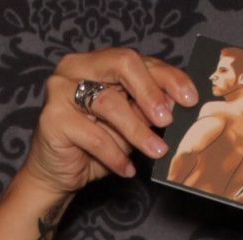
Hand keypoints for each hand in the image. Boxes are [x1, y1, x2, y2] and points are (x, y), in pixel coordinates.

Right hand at [18, 48, 199, 197]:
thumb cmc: (95, 146)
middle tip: (168, 119)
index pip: (138, 61)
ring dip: (137, 131)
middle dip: (150, 92)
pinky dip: (114, 156)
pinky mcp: (52, 118)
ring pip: (109, 103)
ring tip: (156, 151)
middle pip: (122, 65)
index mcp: (97, 62)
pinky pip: (94, 136)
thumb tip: (177, 104)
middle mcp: (76, 68)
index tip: (190, 99)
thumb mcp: (129, 124)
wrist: (57, 174)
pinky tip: (126, 169)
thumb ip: (146, 109)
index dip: (167, 77)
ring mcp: (60, 90)